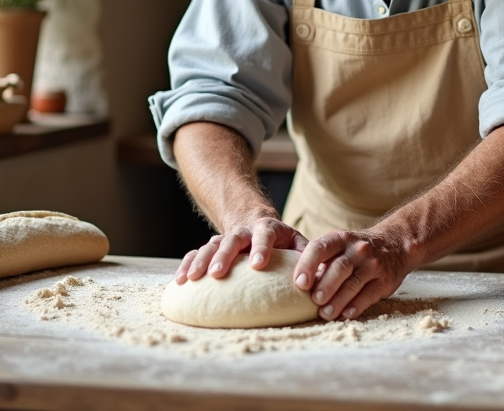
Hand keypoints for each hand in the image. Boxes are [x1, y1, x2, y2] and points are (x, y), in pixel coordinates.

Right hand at [174, 217, 307, 283]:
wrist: (254, 221)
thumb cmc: (281, 241)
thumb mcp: (296, 242)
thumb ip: (308, 255)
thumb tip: (323, 275)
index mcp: (267, 229)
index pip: (265, 234)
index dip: (261, 247)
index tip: (258, 264)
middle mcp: (244, 231)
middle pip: (233, 239)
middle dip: (224, 255)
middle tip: (217, 273)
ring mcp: (225, 238)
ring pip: (211, 245)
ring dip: (201, 261)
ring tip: (192, 279)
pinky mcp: (211, 248)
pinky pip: (196, 254)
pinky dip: (187, 265)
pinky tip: (180, 281)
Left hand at [295, 229, 409, 320]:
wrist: (395, 244)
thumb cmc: (355, 251)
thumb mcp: (339, 245)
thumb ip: (320, 260)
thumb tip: (296, 285)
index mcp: (340, 239)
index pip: (320, 248)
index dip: (307, 265)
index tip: (299, 283)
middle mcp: (357, 249)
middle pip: (339, 268)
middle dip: (325, 285)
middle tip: (314, 300)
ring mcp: (373, 264)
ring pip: (353, 283)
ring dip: (338, 301)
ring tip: (325, 314)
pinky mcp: (385, 280)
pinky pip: (369, 294)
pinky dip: (356, 306)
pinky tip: (345, 314)